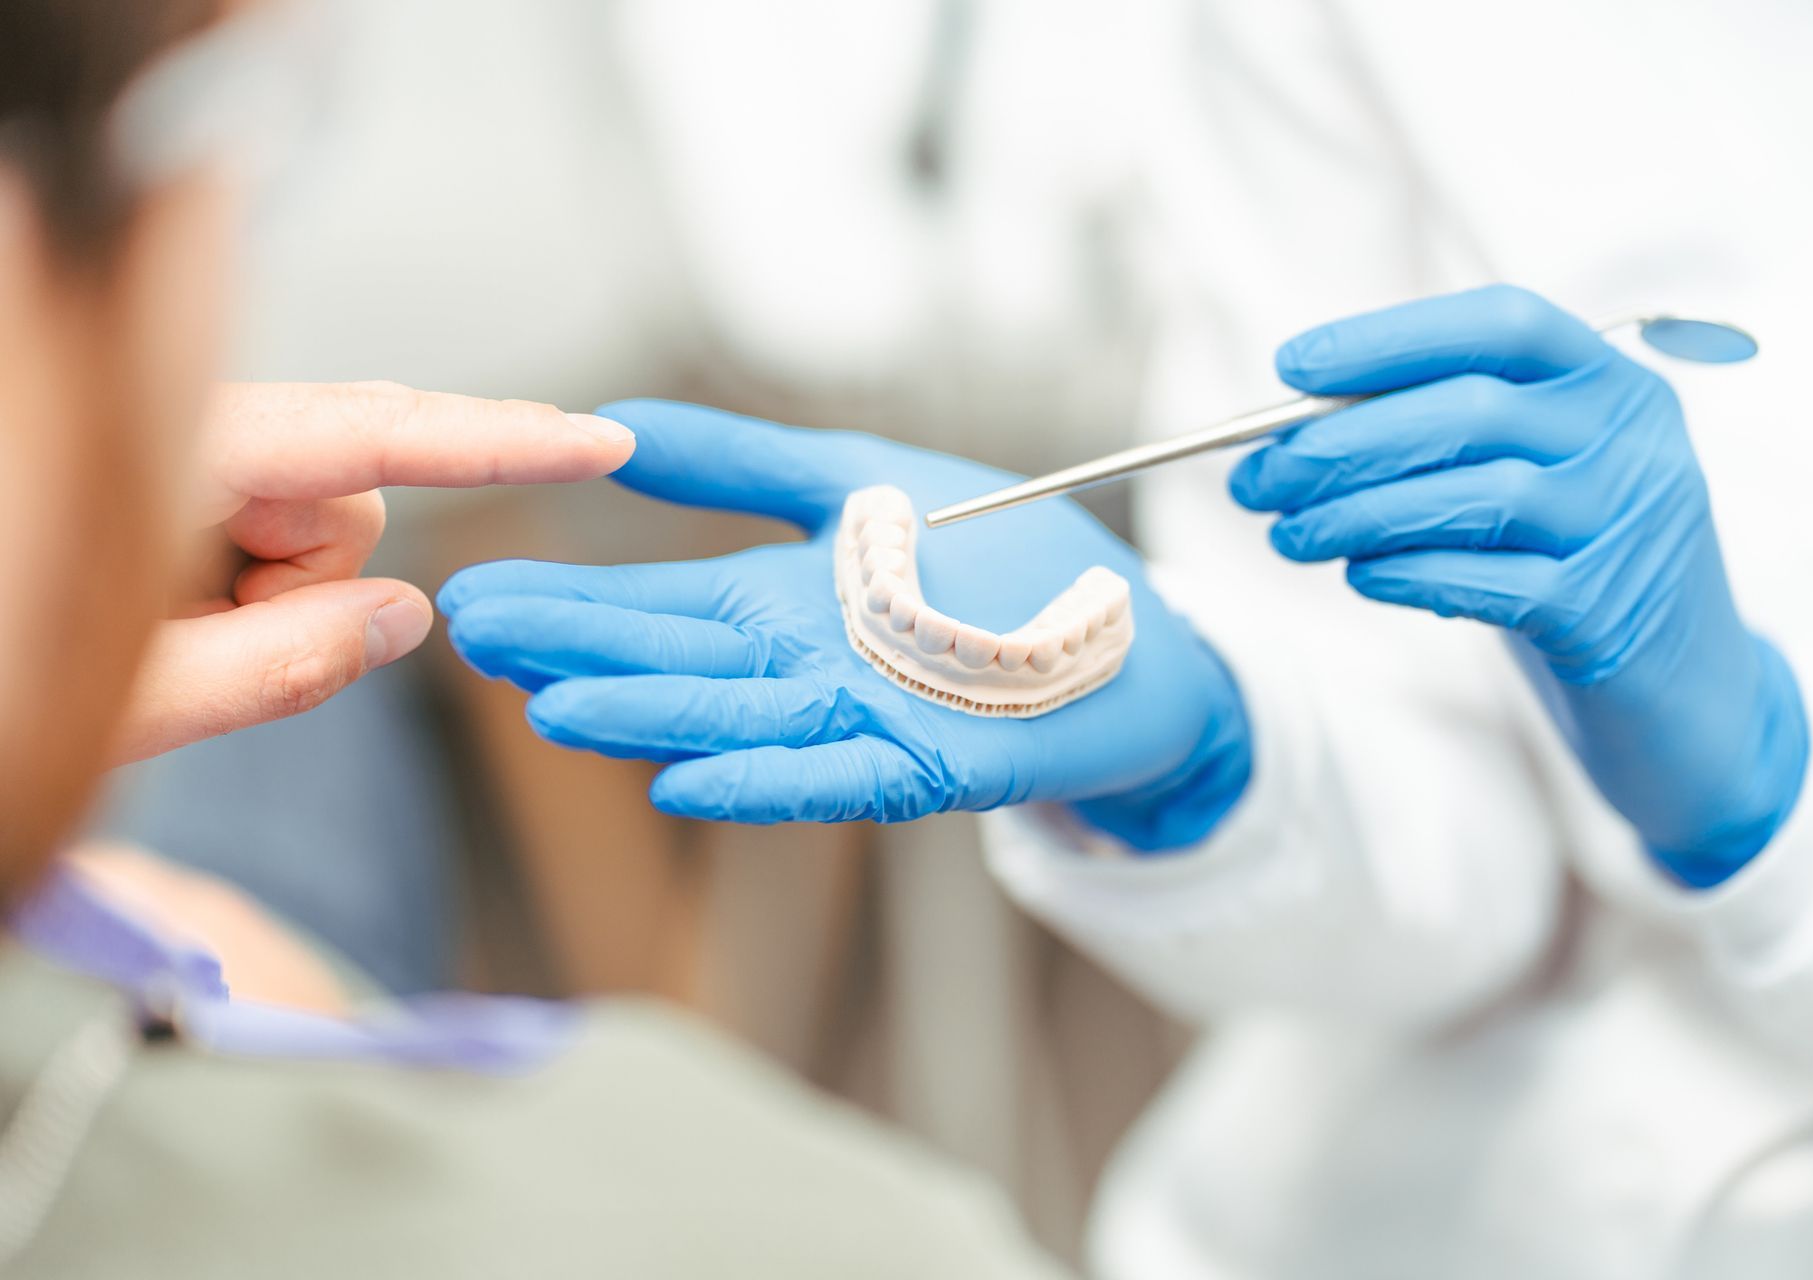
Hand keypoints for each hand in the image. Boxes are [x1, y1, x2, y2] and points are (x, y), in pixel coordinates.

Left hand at [116, 381, 634, 760]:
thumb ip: (278, 665)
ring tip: (162, 627)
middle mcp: (190, 430)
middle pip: (345, 493)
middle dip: (309, 580)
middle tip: (198, 637)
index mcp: (173, 453)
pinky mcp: (185, 476)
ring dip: (270, 590)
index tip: (601, 441)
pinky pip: (276, 527)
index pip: (373, 437)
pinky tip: (164, 604)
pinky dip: (249, 581)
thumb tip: (407, 615)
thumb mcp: (133, 698)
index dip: (501, 442)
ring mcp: (189, 450)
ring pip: (316, 521)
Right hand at [437, 402, 1251, 851]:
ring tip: (557, 711)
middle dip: (579, 652)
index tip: (479, 593)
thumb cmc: (1005, 561)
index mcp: (782, 603)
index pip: (656, 602)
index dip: (572, 600)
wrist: (1139, 631)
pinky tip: (688, 784)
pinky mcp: (934, 763)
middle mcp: (805, 668)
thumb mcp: (864, 479)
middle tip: (471, 640)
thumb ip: (746, 461)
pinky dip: (767, 780)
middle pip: (677, 658)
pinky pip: (839, 777)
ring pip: (740, 721)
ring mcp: (863, 720)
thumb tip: (620, 424)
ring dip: (654, 721)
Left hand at [1229, 285, 1806, 885]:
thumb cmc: (1579, 565)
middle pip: (1470, 412)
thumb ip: (1450, 436)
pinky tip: (1358, 576)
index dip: (1390, 339)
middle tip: (1255, 479)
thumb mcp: (1538, 477)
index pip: (1500, 324)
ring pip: (1474, 495)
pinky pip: (1488, 581)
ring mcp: (1628, 525)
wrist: (1687, 694)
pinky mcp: (1608, 610)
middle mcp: (1633, 440)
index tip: (1292, 364)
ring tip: (1285, 536)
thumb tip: (1296, 427)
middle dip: (1342, 442)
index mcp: (1612, 382)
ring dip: (1357, 514)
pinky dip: (1410, 573)